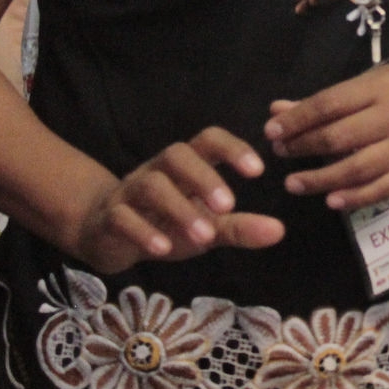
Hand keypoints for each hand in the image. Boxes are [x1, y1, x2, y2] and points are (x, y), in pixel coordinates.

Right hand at [66, 127, 283, 271]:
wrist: (108, 234)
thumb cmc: (166, 223)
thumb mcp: (207, 226)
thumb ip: (240, 226)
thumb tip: (279, 231)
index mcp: (186, 166)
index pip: (208, 140)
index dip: (232, 148)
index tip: (257, 171)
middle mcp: (158, 170)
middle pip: (177, 154)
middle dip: (204, 178)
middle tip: (229, 205)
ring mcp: (131, 191)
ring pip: (151, 185)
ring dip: (180, 209)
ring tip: (204, 237)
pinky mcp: (110, 217)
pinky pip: (122, 216)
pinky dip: (143, 231)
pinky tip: (164, 249)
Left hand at [266, 60, 388, 210]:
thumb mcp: (370, 81)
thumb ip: (325, 101)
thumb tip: (278, 111)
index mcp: (379, 88)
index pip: (330, 105)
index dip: (297, 119)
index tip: (271, 131)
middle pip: (339, 137)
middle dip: (303, 147)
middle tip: (280, 154)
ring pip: (357, 169)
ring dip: (321, 179)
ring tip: (294, 183)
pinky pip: (382, 189)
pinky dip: (355, 198)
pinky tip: (332, 201)